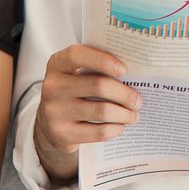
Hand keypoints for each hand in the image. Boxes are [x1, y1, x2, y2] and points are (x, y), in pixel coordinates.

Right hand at [32, 43, 138, 178]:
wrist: (50, 125)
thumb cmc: (72, 93)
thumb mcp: (76, 74)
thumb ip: (96, 67)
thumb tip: (134, 73)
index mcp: (57, 65)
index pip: (77, 55)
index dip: (103, 60)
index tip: (124, 70)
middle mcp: (53, 87)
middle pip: (98, 86)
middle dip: (125, 94)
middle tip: (138, 100)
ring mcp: (55, 112)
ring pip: (102, 111)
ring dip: (125, 114)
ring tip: (133, 115)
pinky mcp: (62, 134)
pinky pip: (98, 132)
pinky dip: (115, 129)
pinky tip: (120, 126)